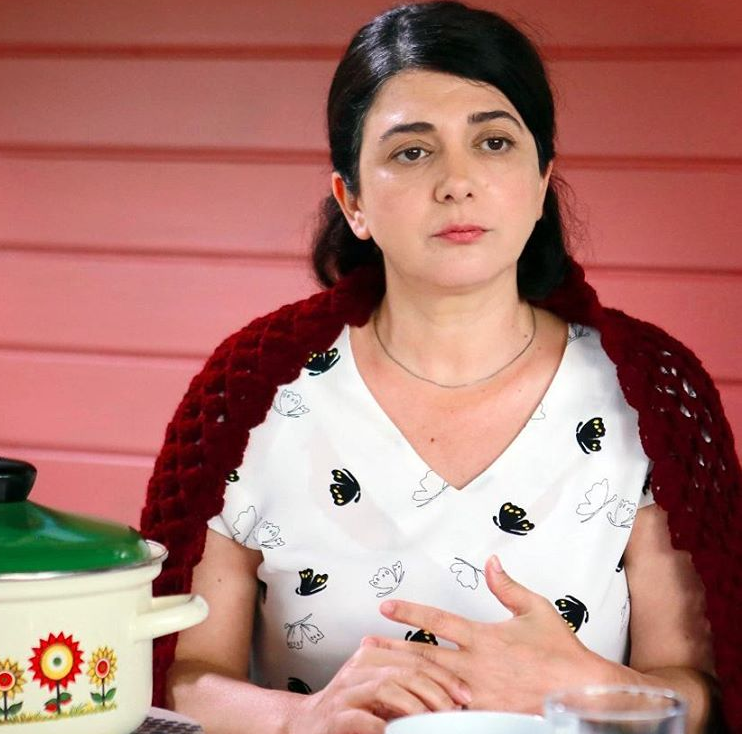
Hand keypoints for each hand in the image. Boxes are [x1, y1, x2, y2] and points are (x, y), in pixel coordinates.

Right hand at [287, 643, 472, 733]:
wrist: (303, 726)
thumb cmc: (348, 711)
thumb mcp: (377, 691)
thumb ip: (404, 686)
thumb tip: (450, 698)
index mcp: (372, 657)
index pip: (416, 657)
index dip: (444, 675)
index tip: (465, 694)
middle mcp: (358, 668)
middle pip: (406, 668)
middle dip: (437, 689)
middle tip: (455, 710)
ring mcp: (346, 692)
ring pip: (388, 686)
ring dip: (416, 705)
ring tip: (434, 722)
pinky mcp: (336, 718)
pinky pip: (364, 720)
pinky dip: (384, 727)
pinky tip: (398, 733)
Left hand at [365, 555, 613, 713]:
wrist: (583, 690)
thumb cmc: (559, 650)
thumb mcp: (535, 608)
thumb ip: (507, 586)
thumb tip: (491, 562)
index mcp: (483, 636)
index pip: (438, 620)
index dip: (409, 611)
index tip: (386, 607)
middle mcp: (475, 664)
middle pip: (423, 655)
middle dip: (392, 649)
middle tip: (365, 646)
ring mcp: (478, 693)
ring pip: (432, 686)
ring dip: (403, 680)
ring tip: (378, 677)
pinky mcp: (486, 715)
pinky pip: (451, 713)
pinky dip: (428, 709)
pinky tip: (409, 708)